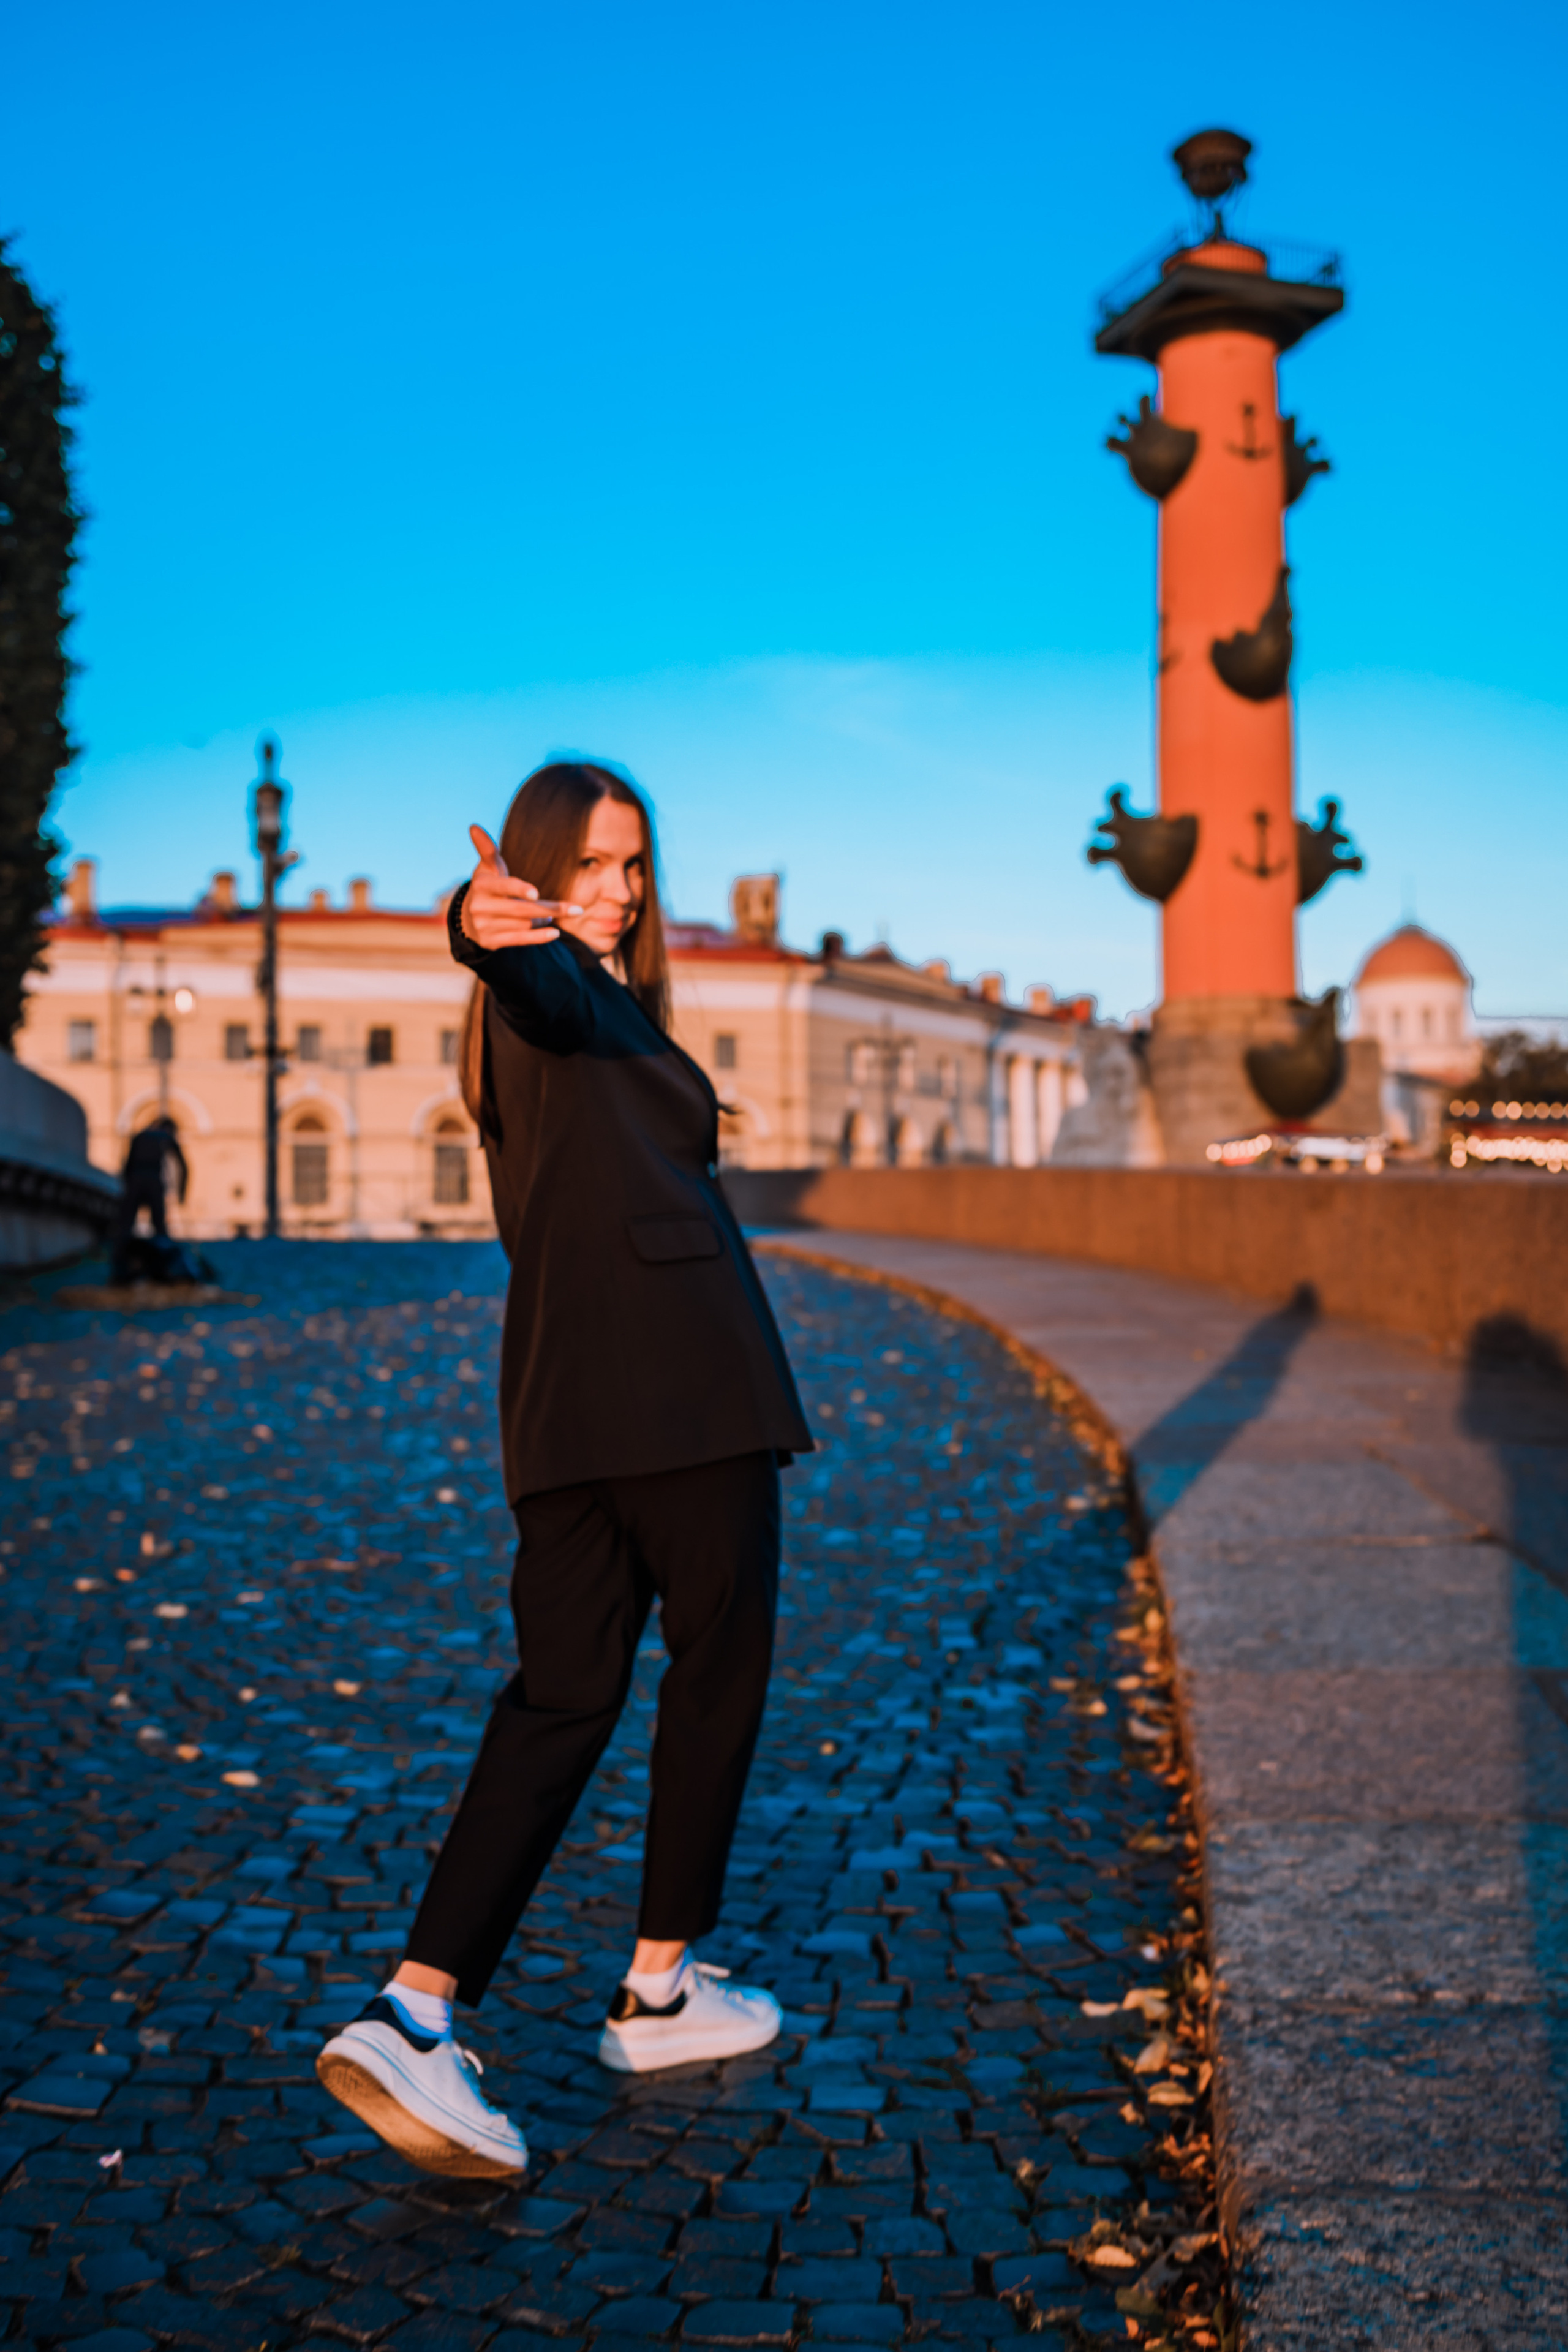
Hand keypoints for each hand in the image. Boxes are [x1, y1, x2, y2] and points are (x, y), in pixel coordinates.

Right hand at [460, 826, 579, 950]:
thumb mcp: (487, 867)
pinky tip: (555, 933)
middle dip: (550, 909)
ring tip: (552, 916)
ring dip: (544, 920)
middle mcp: (480, 906)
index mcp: (481, 885)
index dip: (519, 890)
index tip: (536, 894)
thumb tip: (474, 826)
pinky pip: (519, 940)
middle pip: (521, 909)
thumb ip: (487, 849)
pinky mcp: (490, 942)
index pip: (504, 887)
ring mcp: (484, 926)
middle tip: (576, 909)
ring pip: (524, 924)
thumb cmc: (487, 886)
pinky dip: (538, 937)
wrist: (467, 918)